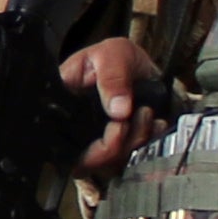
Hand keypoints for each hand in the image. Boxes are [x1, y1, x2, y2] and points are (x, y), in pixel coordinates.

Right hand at [64, 36, 154, 180]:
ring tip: (148, 113)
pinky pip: (129, 159)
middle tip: (138, 116)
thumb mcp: (112, 55)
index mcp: (63, 106)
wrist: (138, 65)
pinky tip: (156, 124)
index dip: (89, 146)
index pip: (62, 141)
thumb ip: (113, 78)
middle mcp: (74, 129)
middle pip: (86, 160)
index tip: (118, 126)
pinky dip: (147, 144)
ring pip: (110, 163)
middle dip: (118, 146)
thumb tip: (119, 111)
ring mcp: (94, 141)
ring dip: (136, 142)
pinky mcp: (116, 146)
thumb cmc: (116, 57)